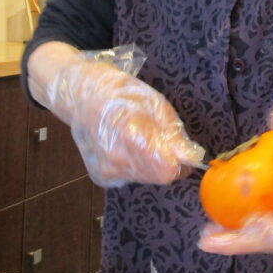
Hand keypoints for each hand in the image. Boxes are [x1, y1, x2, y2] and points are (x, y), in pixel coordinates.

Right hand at [42, 54, 204, 186]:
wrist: (82, 97)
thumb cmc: (122, 94)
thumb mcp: (155, 104)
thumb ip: (173, 134)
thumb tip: (190, 158)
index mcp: (133, 137)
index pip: (167, 171)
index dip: (180, 163)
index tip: (182, 152)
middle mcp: (117, 159)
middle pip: (157, 177)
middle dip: (166, 162)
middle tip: (159, 140)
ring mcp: (106, 170)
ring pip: (144, 178)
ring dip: (150, 165)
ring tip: (138, 140)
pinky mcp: (100, 177)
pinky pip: (129, 178)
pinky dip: (133, 166)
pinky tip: (124, 147)